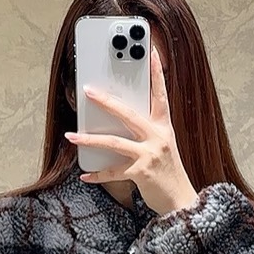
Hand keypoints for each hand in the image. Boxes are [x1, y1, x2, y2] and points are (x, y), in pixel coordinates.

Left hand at [64, 44, 200, 215]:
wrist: (181, 200)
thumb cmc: (168, 172)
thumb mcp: (162, 146)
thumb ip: (146, 131)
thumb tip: (118, 121)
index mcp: (163, 127)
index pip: (160, 94)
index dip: (156, 73)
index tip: (150, 52)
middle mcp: (157, 137)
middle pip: (128, 114)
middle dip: (106, 101)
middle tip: (88, 90)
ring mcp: (149, 155)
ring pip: (114, 142)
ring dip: (89, 139)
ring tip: (72, 136)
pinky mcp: (141, 173)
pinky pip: (113, 171)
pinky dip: (97, 174)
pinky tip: (84, 175)